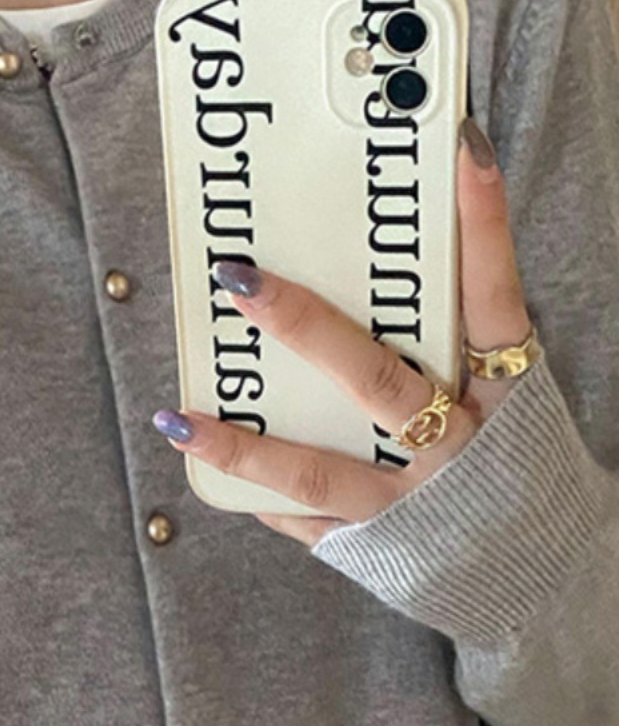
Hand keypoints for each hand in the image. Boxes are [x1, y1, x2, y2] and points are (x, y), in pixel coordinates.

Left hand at [151, 119, 534, 545]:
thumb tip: (371, 266)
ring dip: (242, 444)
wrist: (547, 579)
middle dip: (302, 325)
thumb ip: (455, 343)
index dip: (482, 222)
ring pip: (317, 467)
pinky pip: (308, 517)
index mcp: (506, 392)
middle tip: (240, 277)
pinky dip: (258, 490)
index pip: (495, 295)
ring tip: (178, 416)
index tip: (459, 146)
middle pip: (375, 377)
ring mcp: (414, 501)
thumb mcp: (509, 400)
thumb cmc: (511, 468)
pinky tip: (209, 462)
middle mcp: (460, 444)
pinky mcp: (379, 546)